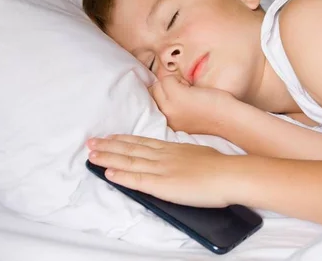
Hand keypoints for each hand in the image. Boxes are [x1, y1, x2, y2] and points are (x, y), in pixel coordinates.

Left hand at [87, 135, 233, 207]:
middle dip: (109, 146)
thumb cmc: (221, 166)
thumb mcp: (201, 153)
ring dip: (109, 158)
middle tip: (91, 142)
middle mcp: (164, 156)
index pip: (144, 142)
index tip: (110, 137)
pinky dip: (122, 176)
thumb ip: (187, 155)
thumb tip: (183, 159)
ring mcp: (163, 169)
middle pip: (132, 149)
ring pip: (130, 161)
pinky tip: (109, 173)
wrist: (230, 174)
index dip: (125, 140)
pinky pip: (138, 180)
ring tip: (92, 155)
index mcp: (174, 148)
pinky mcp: (164, 185)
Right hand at [150, 75, 234, 135]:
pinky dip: (180, 80)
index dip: (164, 95)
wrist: (228, 121)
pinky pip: (168, 79)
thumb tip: (159, 88)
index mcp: (165, 125)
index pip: (150, 101)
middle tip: (186, 94)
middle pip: (152, 91)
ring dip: (174, 83)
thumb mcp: (184, 118)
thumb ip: (170, 108)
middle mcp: (164, 117)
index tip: (177, 98)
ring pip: (159, 84)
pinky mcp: (177, 97)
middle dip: (166, 88)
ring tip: (190, 92)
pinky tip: (194, 89)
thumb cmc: (211, 117)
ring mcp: (169, 107)